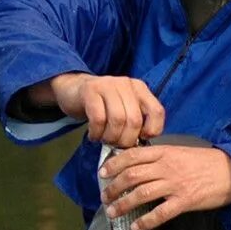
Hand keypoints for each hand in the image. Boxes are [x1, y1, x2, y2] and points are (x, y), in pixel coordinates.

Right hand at [39, 72, 165, 146]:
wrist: (73, 89)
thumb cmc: (102, 105)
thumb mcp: (124, 107)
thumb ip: (135, 121)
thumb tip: (142, 145)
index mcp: (139, 88)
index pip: (157, 111)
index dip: (152, 130)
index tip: (140, 139)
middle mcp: (126, 84)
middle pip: (134, 119)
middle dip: (126, 139)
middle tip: (117, 145)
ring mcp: (107, 85)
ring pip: (117, 119)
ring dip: (111, 137)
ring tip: (105, 140)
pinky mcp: (90, 91)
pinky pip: (98, 119)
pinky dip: (97, 133)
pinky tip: (93, 136)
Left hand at [99, 144, 230, 229]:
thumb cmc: (206, 162)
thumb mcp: (180, 151)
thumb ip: (160, 157)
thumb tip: (137, 163)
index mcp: (165, 153)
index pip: (132, 156)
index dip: (114, 165)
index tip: (103, 173)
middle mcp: (167, 167)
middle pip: (132, 176)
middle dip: (114, 188)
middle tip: (104, 196)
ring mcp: (175, 185)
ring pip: (142, 194)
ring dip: (123, 204)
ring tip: (112, 212)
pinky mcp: (185, 201)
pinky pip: (161, 213)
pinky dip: (145, 221)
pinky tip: (136, 227)